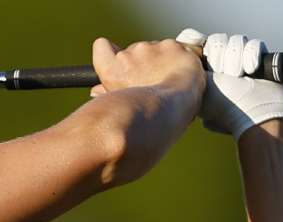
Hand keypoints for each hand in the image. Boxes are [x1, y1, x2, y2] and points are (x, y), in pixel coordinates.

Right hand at [90, 37, 204, 104]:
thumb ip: (107, 92)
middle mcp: (129, 55)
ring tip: (173, 81)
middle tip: (156, 81)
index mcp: (113, 70)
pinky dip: (185, 57)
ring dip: (165, 60)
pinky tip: (187, 72)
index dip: (110, 50)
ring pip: (158, 49)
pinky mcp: (172, 46)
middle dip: (145, 62)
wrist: (170, 108)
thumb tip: (96, 90)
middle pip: (136, 51)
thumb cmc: (143, 114)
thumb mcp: (121, 104)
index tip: (119, 59)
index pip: (102, 47)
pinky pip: (180, 47)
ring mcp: (151, 48)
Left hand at [176, 28, 282, 138]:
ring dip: (236, 56)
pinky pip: (254, 45)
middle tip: (223, 72)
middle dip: (220, 54)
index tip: (199, 45)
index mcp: (204, 72)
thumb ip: (186, 76)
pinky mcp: (260, 60)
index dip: (199, 42)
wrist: (255, 115)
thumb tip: (178, 60)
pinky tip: (251, 69)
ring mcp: (241, 62)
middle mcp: (221, 65)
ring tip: (237, 74)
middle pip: (218, 41)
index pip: (199, 44)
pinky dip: (252, 54)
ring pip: (236, 41)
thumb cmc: (223, 106)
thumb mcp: (198, 91)